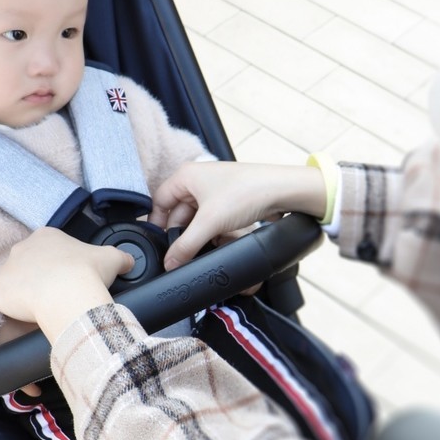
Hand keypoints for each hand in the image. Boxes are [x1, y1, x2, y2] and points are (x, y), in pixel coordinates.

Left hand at [0, 228, 133, 342]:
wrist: (69, 294)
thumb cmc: (88, 273)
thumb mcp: (111, 259)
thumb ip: (120, 257)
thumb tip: (129, 261)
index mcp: (48, 236)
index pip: (47, 246)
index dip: (57, 262)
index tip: (66, 276)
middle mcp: (23, 248)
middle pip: (25, 260)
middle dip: (35, 274)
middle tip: (51, 292)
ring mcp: (6, 269)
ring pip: (6, 275)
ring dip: (13, 287)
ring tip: (27, 304)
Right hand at [150, 160, 327, 269]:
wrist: (282, 191)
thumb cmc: (246, 192)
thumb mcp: (210, 222)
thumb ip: (186, 245)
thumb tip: (170, 263)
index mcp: (186, 176)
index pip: (160, 201)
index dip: (156, 223)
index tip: (158, 244)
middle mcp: (197, 181)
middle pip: (178, 213)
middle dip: (181, 234)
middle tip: (180, 254)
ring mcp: (213, 192)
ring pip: (196, 219)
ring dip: (198, 235)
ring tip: (201, 248)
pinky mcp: (228, 202)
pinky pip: (211, 221)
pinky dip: (211, 233)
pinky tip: (216, 242)